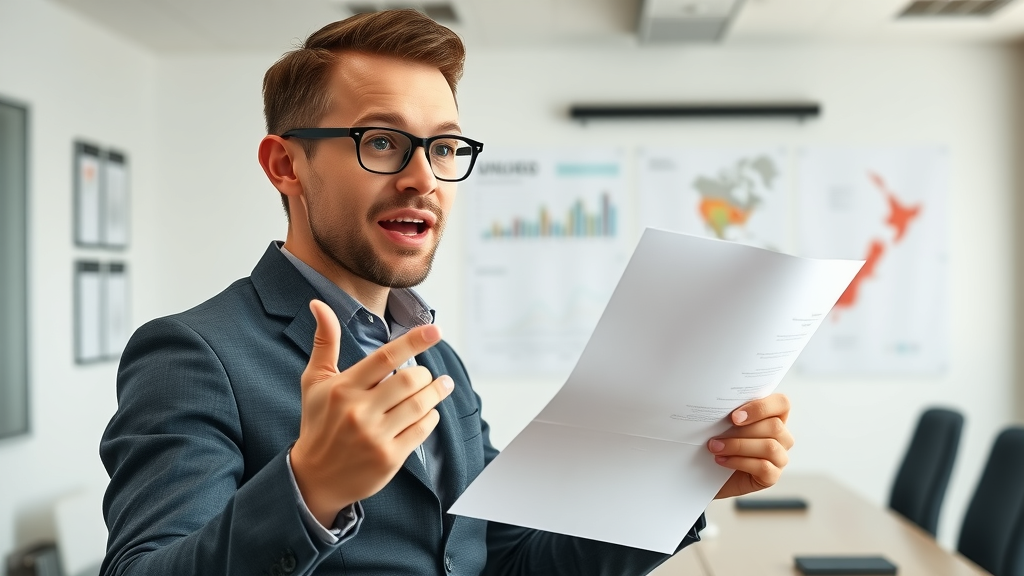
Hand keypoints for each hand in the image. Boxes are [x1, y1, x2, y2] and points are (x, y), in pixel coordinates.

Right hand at [290, 299, 453, 525]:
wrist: (314, 478)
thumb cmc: (318, 422)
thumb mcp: (315, 382)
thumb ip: (325, 342)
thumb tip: (318, 304)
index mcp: (343, 388)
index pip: (385, 358)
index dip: (414, 341)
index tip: (436, 330)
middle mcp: (359, 411)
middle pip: (409, 380)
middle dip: (424, 374)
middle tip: (426, 374)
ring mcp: (375, 436)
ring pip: (420, 405)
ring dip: (436, 392)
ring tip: (441, 386)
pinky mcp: (389, 458)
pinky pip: (422, 430)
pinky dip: (431, 417)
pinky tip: (428, 412)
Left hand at [709, 393, 793, 498]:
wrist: (711, 473)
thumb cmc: (721, 444)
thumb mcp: (726, 424)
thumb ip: (732, 413)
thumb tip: (720, 407)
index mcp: (774, 417)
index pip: (782, 403)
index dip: (761, 407)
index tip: (735, 416)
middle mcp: (782, 437)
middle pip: (774, 426)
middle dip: (742, 430)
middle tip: (717, 435)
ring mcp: (780, 458)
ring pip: (770, 447)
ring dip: (738, 446)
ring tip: (715, 447)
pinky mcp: (773, 476)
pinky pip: (763, 467)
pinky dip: (739, 462)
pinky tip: (722, 460)